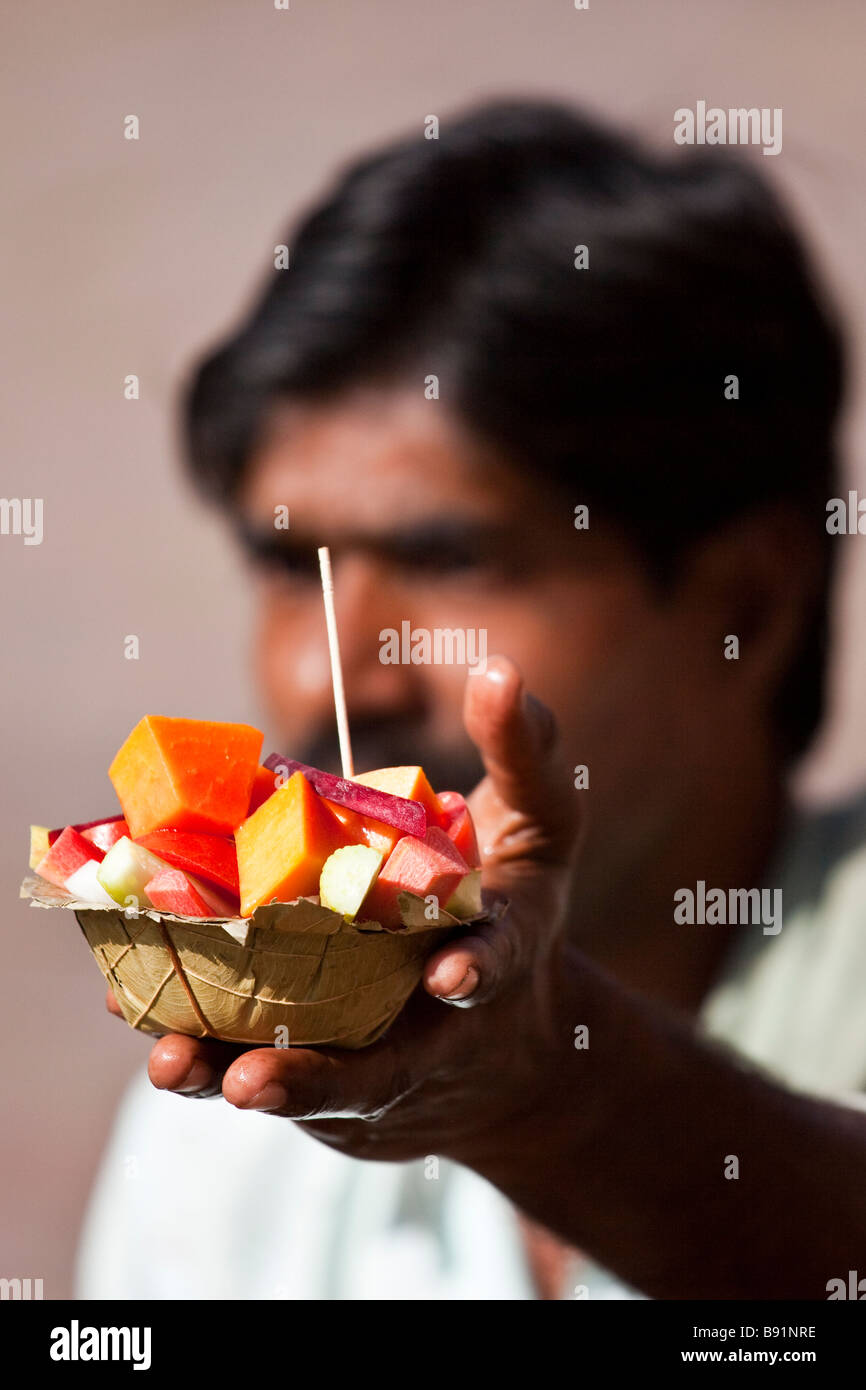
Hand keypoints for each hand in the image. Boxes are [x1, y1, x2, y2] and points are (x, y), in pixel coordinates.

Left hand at [107, 656, 580, 1164]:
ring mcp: (366, 1057)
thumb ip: (526, 750)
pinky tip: (148, 1021)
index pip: (489, 965)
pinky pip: (253, 1059)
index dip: (475, 968)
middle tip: (259, 1081)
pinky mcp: (317, 1064)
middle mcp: (425, 1028)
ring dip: (233, 1075)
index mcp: (488, 957)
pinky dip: (204, 1048)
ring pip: (297, 1080)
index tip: (450, 975)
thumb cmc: (513, 902)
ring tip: (176, 1066)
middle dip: (315, 1076)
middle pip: (372, 1068)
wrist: (500, 1031)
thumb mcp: (540, 820)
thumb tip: (499, 669)